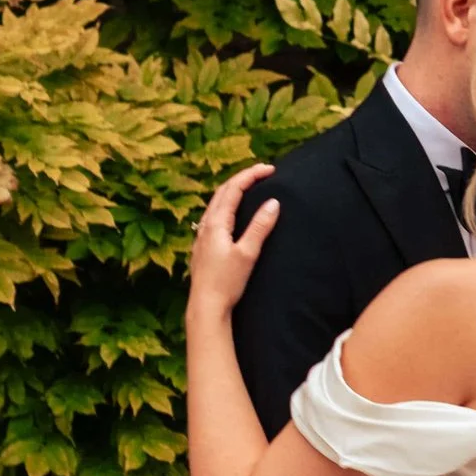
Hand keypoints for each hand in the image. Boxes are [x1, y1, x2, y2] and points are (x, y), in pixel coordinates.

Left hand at [190, 166, 279, 319]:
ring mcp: (202, 236)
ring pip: (216, 203)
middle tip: (262, 172)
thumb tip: (273, 203)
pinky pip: (213, 216)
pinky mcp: (202, 247)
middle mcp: (205, 225)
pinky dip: (226, 205)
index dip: (251, 175)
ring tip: (249, 187)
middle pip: (222, 192)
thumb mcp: (247, 254)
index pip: (233, 189)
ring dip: (232, 191)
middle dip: (242, 178)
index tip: (270, 169)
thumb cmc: (226, 282)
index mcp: (216, 223)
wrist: (206, 306)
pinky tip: (231, 214)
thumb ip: (260, 227)